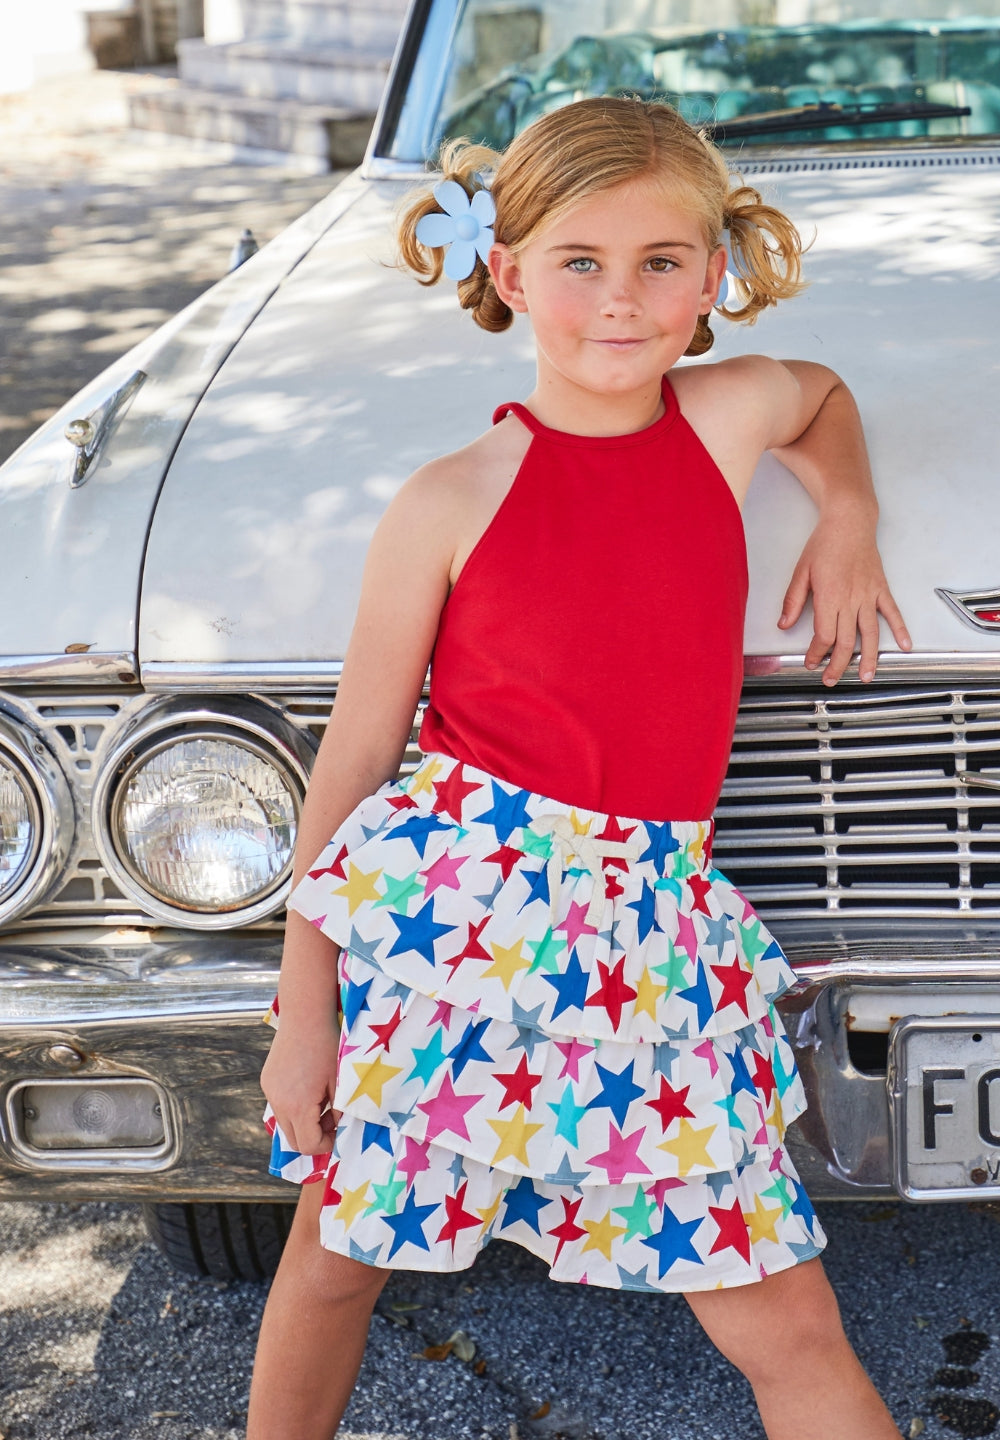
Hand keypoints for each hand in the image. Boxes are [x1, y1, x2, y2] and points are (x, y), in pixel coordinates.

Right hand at [261, 1017, 341, 1155]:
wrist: (305, 1016)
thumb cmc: (327, 1047)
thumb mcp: (339, 1083)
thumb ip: (337, 1111)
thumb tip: (336, 1126)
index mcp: (298, 1106)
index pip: (308, 1145)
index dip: (326, 1144)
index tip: (338, 1131)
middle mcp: (279, 1103)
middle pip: (293, 1140)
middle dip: (314, 1136)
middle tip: (331, 1117)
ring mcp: (269, 1092)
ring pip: (285, 1123)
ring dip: (303, 1122)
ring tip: (321, 1099)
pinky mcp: (267, 1081)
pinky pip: (279, 1105)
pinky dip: (293, 1107)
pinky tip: (308, 1086)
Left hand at [778, 512, 911, 684]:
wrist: (849, 521)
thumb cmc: (824, 543)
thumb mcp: (801, 571)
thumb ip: (793, 600)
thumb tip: (784, 625)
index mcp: (829, 596)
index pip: (824, 635)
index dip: (817, 653)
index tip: (811, 662)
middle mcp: (851, 599)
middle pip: (845, 641)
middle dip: (837, 664)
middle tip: (831, 679)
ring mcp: (869, 595)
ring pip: (870, 633)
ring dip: (867, 657)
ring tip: (865, 676)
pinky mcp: (881, 588)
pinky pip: (892, 612)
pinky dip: (900, 629)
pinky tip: (904, 645)